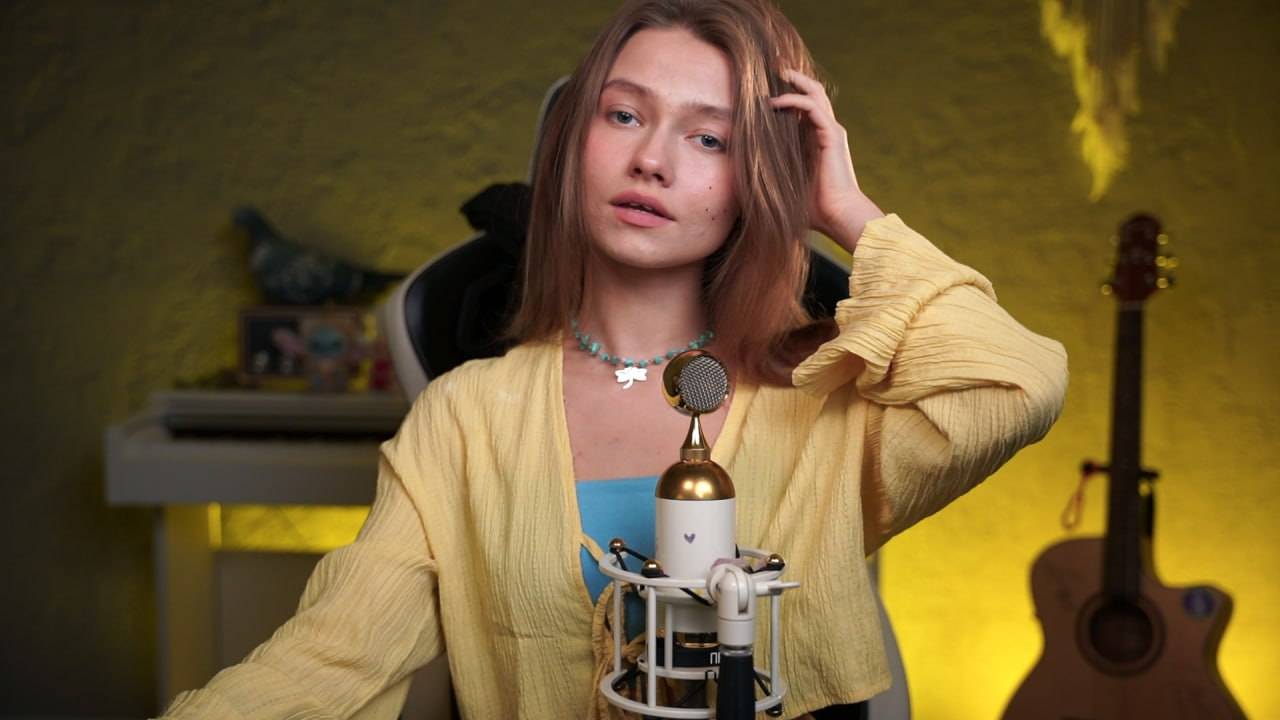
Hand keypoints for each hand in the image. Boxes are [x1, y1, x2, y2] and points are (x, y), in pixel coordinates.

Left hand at [770, 69, 882, 251]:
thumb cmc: (815, 209)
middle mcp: (826, 131)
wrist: (838, 215)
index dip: (789, 94)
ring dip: (795, 81)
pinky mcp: (832, 135)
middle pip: (813, 93)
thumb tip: (743, 184)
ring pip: (814, 94)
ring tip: (777, 73)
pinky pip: (813, 107)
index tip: (766, 88)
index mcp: (817, 141)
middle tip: (775, 67)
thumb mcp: (785, 187)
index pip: (804, 108)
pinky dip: (795, 100)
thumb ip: (771, 178)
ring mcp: (831, 131)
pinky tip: (775, 102)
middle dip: (795, 77)